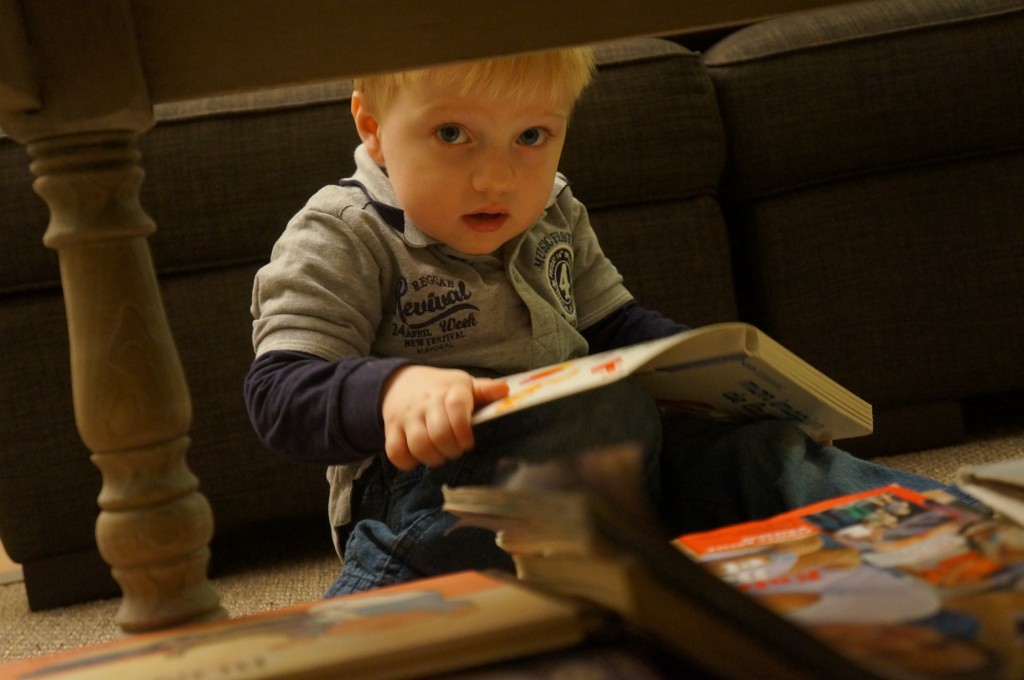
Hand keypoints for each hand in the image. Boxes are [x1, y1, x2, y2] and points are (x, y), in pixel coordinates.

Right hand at [381, 365, 508, 469]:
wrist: (400, 381)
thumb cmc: (440, 388)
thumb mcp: (463, 384)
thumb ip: (485, 390)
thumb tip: (506, 390)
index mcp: (449, 390)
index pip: (457, 409)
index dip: (464, 431)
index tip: (468, 442)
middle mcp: (427, 402)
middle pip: (439, 434)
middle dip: (452, 450)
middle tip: (455, 451)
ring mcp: (407, 416)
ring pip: (419, 445)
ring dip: (433, 459)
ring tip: (439, 455)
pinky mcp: (391, 428)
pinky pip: (395, 452)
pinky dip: (407, 462)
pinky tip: (417, 458)